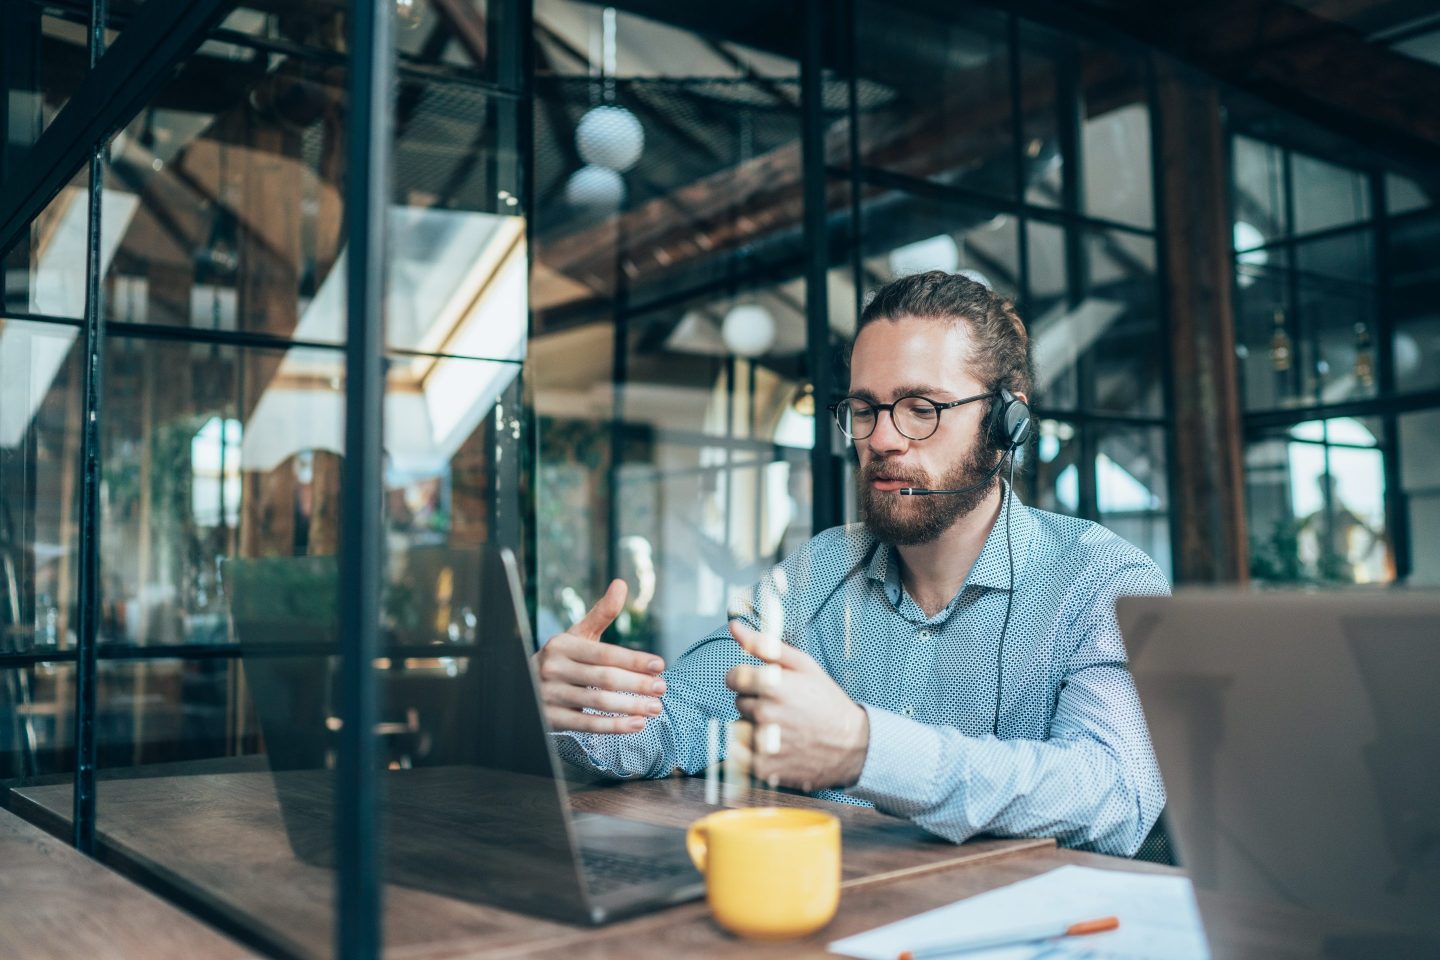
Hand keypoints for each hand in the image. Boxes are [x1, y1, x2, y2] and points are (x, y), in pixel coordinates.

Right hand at [534, 580, 666, 733]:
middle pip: (604, 678)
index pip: (605, 653)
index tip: (660, 666)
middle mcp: (553, 668)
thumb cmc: (563, 658)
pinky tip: (636, 725)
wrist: (524, 685)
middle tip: (663, 689)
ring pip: (597, 702)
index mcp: (562, 645)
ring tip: (655, 708)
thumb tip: (621, 584)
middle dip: (637, 684)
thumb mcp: (577, 635)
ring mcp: (550, 694)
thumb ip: (601, 614)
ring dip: (630, 706)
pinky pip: (586, 725)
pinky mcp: (550, 718)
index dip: (634, 660)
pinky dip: (613, 727)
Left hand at [724, 621, 868, 791]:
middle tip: (784, 708)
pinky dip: (754, 752)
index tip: (762, 685)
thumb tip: (734, 626)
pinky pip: (741, 754)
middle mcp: (765, 712)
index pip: (733, 677)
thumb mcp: (803, 665)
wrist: (852, 746)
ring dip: (754, 728)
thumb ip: (765, 645)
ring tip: (781, 729)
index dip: (747, 679)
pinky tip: (778, 747)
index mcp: (772, 684)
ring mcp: (763, 742)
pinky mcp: (763, 768)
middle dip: (756, 702)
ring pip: (739, 728)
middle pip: (739, 702)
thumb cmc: (827, 701)